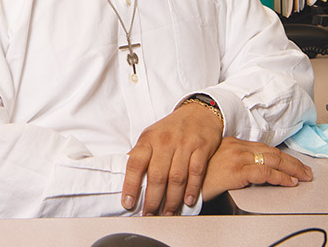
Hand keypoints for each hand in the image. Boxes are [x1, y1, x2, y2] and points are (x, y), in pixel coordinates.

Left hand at [122, 101, 222, 215]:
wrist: (199, 112)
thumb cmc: (172, 128)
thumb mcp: (152, 135)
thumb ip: (142, 155)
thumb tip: (127, 178)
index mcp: (149, 139)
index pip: (135, 163)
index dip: (130, 185)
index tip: (128, 203)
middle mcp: (165, 141)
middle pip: (157, 175)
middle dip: (152, 200)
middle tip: (150, 214)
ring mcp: (184, 144)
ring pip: (176, 177)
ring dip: (171, 200)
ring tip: (167, 213)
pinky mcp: (201, 147)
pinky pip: (195, 172)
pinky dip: (191, 189)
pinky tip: (188, 201)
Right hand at [201, 137, 312, 200]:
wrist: (183, 181)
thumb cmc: (196, 175)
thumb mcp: (216, 163)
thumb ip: (232, 163)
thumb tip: (249, 171)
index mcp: (232, 144)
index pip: (263, 148)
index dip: (280, 156)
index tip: (291, 164)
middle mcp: (236, 147)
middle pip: (271, 152)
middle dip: (291, 162)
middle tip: (305, 170)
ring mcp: (237, 157)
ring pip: (272, 159)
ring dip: (291, 168)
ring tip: (303, 176)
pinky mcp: (237, 170)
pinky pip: (265, 172)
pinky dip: (280, 177)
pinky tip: (288, 182)